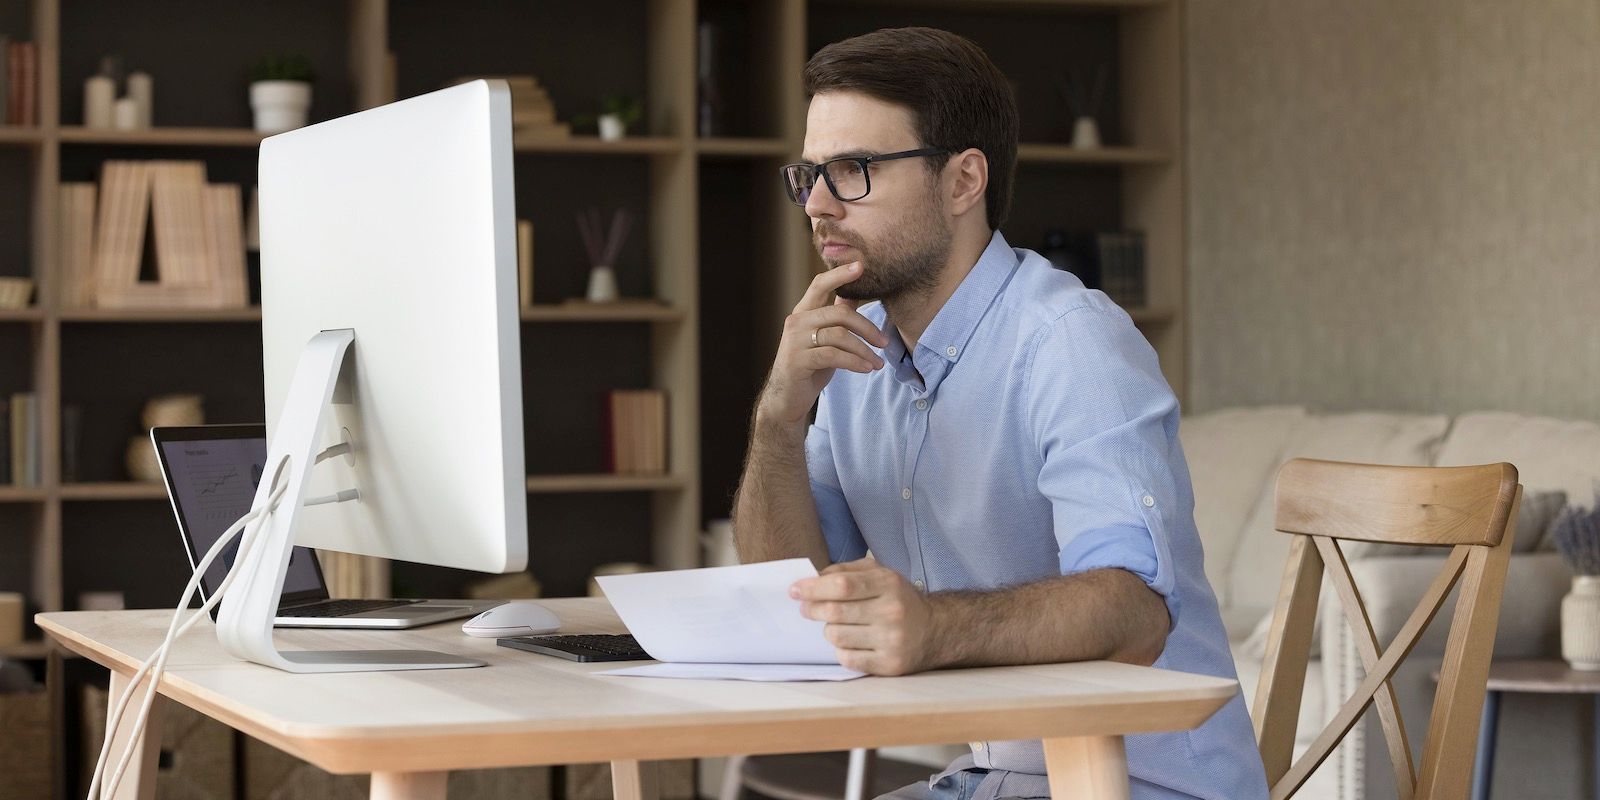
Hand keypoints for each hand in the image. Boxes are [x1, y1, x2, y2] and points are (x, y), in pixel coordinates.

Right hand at [756, 262, 887, 426]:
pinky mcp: (798, 360)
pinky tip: (866, 369)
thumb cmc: (809, 367)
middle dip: (867, 327)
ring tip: (877, 363)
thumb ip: (836, 317)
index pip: (819, 285)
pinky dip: (855, 362)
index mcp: (803, 313)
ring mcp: (795, 341)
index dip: (839, 274)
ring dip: (864, 350)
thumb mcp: (825, 340)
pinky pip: (833, 356)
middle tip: (884, 342)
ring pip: (839, 336)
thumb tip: (854, 295)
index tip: (861, 265)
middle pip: (839, 313)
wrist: (786, 399)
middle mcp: (796, 322)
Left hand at [791, 558, 937, 675]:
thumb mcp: (879, 574)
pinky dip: (841, 651)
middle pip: (835, 612)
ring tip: (835, 626)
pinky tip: (850, 642)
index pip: (842, 585)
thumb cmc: (897, 599)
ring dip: (828, 631)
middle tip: (806, 609)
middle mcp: (892, 611)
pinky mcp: (889, 664)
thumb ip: (846, 572)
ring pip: (836, 636)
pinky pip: (847, 659)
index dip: (813, 588)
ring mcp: (891, 640)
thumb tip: (812, 578)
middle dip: (812, 609)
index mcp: (888, 584)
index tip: (795, 591)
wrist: (934, 630)